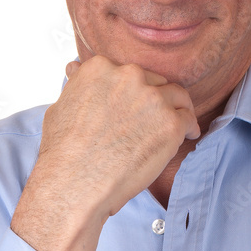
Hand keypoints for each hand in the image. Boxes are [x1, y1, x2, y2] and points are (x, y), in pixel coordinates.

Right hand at [11, 55, 199, 250]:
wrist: (75, 182)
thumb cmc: (63, 152)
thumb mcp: (60, 107)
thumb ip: (77, 85)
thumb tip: (75, 68)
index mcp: (101, 68)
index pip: (127, 73)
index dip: (133, 90)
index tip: (134, 104)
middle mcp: (128, 76)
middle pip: (154, 82)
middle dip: (155, 100)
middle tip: (155, 119)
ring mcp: (152, 99)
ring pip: (176, 96)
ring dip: (178, 109)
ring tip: (179, 124)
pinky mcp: (170, 123)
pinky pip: (188, 119)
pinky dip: (190, 127)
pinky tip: (188, 136)